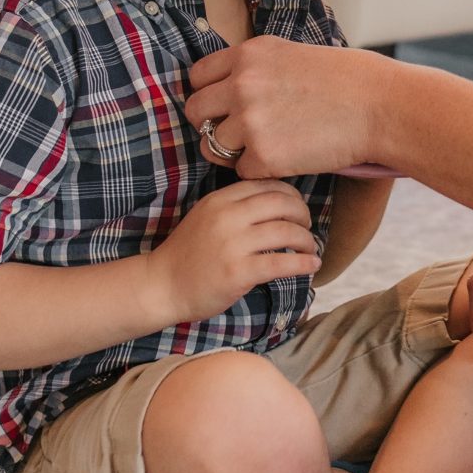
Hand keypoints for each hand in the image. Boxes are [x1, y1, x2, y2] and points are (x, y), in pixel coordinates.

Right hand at [150, 179, 318, 323]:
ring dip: (306, 240)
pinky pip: (281, 263)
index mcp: (221, 200)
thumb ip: (235, 207)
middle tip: (307, 227)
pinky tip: (311, 265)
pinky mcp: (238, 272)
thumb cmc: (188, 254)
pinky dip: (303, 263)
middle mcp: (228, 217)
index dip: (292, 196)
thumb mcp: (207, 217)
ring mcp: (233, 244)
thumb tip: (277, 203)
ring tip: (310, 248)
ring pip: (286, 232)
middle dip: (303, 215)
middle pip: (282, 204)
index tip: (298, 208)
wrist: (162, 286)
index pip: (268, 186)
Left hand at [186, 38, 383, 177]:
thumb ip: (256, 68)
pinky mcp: (264, 156)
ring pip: (212, 146)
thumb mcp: (292, 54)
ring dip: (234, 151)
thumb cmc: (347, 80)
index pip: (197, 77)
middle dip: (211, 124)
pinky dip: (259, 170)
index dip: (210, 94)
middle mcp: (241, 84)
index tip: (226, 105)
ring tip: (266, 148)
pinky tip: (286, 159)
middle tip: (238, 133)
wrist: (380, 106)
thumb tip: (229, 87)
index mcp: (248, 54)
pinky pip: (241, 171)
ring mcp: (250, 121)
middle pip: (195, 112)